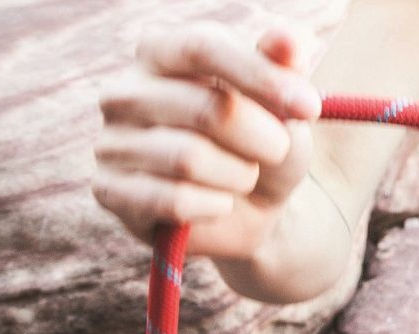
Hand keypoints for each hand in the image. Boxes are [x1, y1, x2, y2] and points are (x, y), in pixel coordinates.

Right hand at [93, 23, 319, 259]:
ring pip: (189, 159)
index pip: (202, 46)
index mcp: (161, 51)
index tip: (310, 107)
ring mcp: (110, 141)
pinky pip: (173, 200)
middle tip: (277, 149)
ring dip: (238, 175)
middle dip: (262, 138)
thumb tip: (292, 41)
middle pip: (205, 109)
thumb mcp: (283, 103)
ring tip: (243, 175)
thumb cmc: (262, 140)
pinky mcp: (109, 191)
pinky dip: (214, 206)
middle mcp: (125, 91)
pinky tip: (218, 203)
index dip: (260, 75)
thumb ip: (284, 67)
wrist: (249, 208)